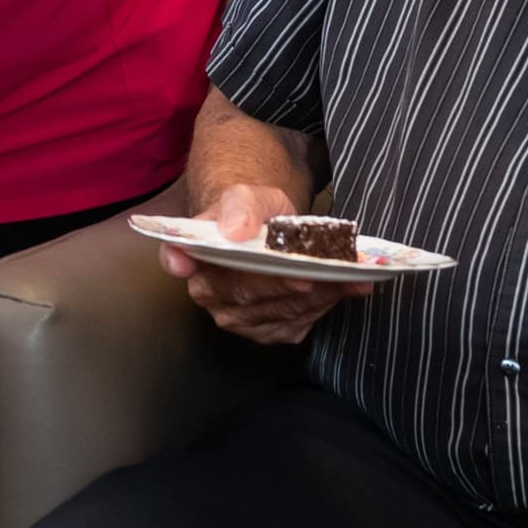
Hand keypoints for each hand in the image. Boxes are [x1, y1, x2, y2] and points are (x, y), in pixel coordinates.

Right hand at [158, 180, 345, 347]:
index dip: (181, 261)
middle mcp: (209, 295)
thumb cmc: (254, 215)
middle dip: (285, 283)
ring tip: (346, 276)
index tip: (184, 263)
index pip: (181, 260)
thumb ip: (242, 205)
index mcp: (193, 256)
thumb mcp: (251, 196)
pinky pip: (296, 324)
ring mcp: (237, 319)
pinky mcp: (268, 332)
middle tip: (318, 273)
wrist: (268, 235)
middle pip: (245, 293)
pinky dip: (324, 306)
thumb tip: (235, 229)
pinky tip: (343, 288)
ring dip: (316, 295)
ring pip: (277, 312)